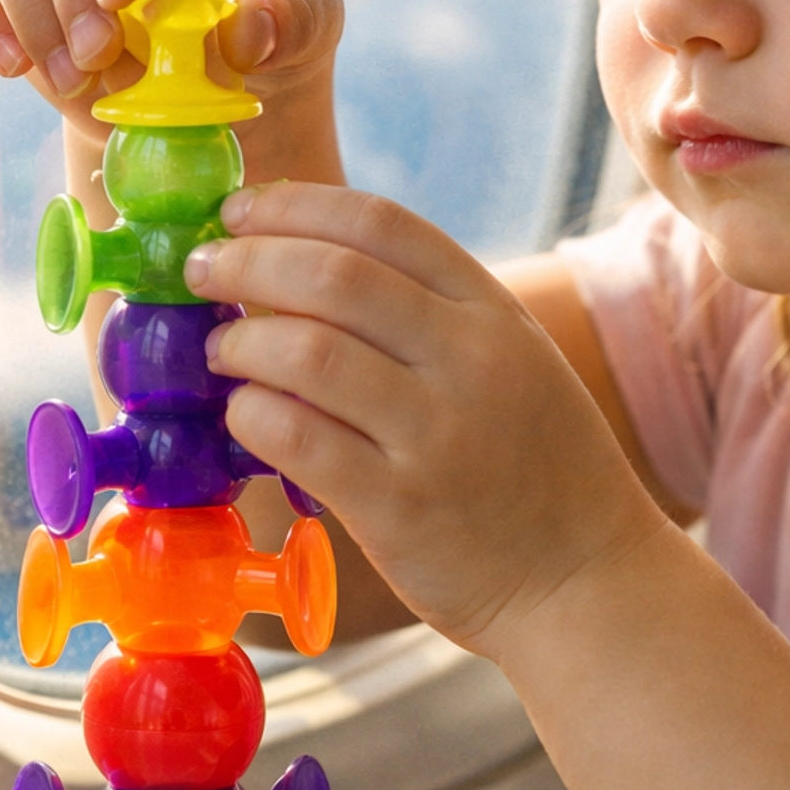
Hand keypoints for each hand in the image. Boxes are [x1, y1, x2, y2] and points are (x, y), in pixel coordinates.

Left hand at [184, 182, 669, 652]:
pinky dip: (254, 416)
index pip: (380, 223)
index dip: (292, 207)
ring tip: (221, 350)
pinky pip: (301, 441)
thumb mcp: (513, 361)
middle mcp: (469, 360)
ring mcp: (436, 434)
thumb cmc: (537, 468)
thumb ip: (432, 314)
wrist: (587, 581)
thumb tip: (304, 266)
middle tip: (202, 271)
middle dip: (247, 261)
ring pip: (307, 354)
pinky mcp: (400, 507)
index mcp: (493, 312)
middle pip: (333, 276)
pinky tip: (244, 415)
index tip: (238, 213)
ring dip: (242, 342)